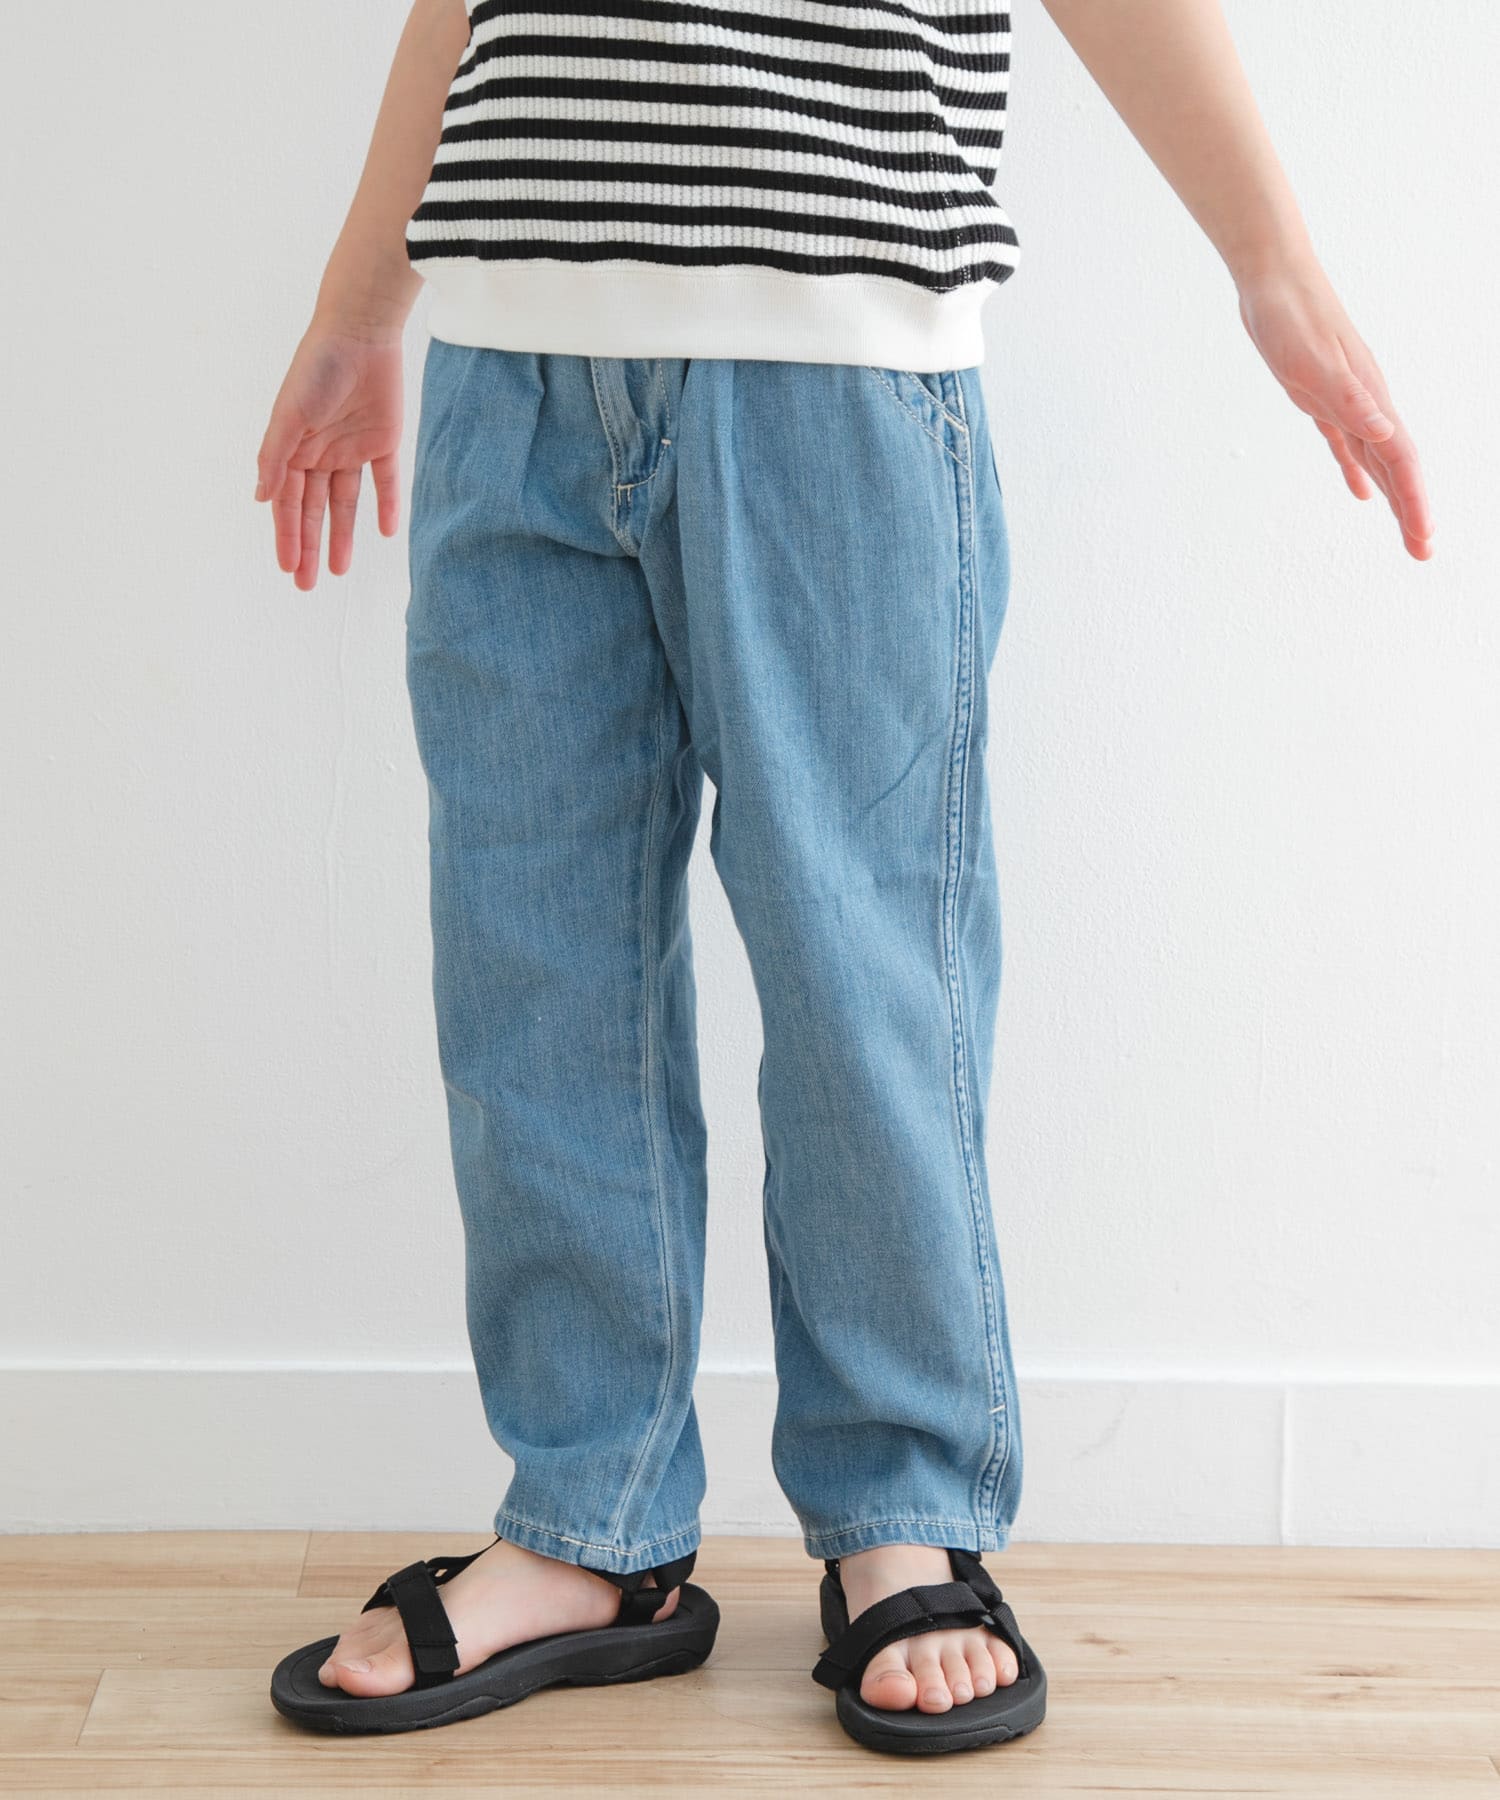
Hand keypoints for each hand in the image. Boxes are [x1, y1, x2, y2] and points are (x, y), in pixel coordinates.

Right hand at [254, 322, 404, 590]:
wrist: (361, 332)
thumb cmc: (316, 368)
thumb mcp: (289, 415)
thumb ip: (275, 457)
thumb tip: (260, 498)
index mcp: (293, 447)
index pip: (288, 502)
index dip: (287, 535)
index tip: (289, 568)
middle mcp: (320, 452)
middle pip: (313, 510)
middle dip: (309, 546)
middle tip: (307, 584)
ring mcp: (352, 448)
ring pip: (345, 503)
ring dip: (342, 536)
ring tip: (338, 570)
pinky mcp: (384, 441)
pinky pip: (386, 481)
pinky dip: (387, 506)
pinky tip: (385, 533)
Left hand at [1236, 267, 1433, 560]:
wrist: (1274, 279)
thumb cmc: (1292, 318)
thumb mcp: (1315, 364)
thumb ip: (1352, 400)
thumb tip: (1387, 432)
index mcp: (1371, 400)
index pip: (1402, 461)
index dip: (1416, 502)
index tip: (1423, 540)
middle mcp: (1367, 404)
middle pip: (1398, 468)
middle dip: (1412, 511)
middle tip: (1422, 554)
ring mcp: (1346, 401)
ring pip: (1378, 460)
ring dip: (1394, 497)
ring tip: (1407, 532)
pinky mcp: (1322, 398)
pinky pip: (1347, 446)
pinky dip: (1357, 472)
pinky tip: (1361, 494)